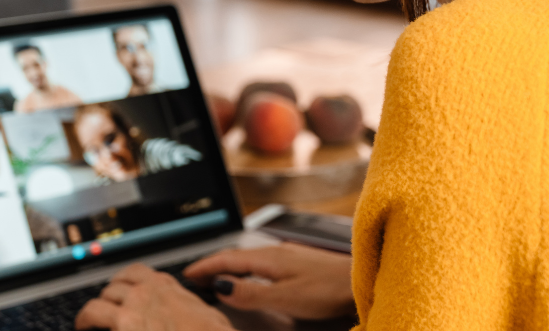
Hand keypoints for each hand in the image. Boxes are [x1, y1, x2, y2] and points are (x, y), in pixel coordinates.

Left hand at [75, 264, 233, 330]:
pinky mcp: (121, 327)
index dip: (123, 282)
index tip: (120, 289)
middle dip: (107, 300)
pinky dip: (85, 324)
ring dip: (91, 313)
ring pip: (96, 303)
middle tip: (104, 311)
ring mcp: (130, 311)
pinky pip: (90, 319)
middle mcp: (145, 294)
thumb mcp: (209, 316)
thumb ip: (192, 308)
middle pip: (112, 287)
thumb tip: (191, 312)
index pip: (136, 272)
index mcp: (166, 287)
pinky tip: (84, 329)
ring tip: (87, 323)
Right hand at [183, 243, 354, 319]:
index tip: (187, 273)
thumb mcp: (285, 297)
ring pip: (250, 258)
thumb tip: (221, 287)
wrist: (362, 279)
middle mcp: (277, 252)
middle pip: (236, 256)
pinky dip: (247, 269)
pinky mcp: (300, 263)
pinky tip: (252, 278)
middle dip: (213, 265)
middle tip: (194, 277)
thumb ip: (251, 293)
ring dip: (229, 268)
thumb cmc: (329, 289)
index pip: (227, 259)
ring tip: (216, 279)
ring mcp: (289, 256)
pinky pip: (263, 262)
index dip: (205, 266)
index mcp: (269, 258)